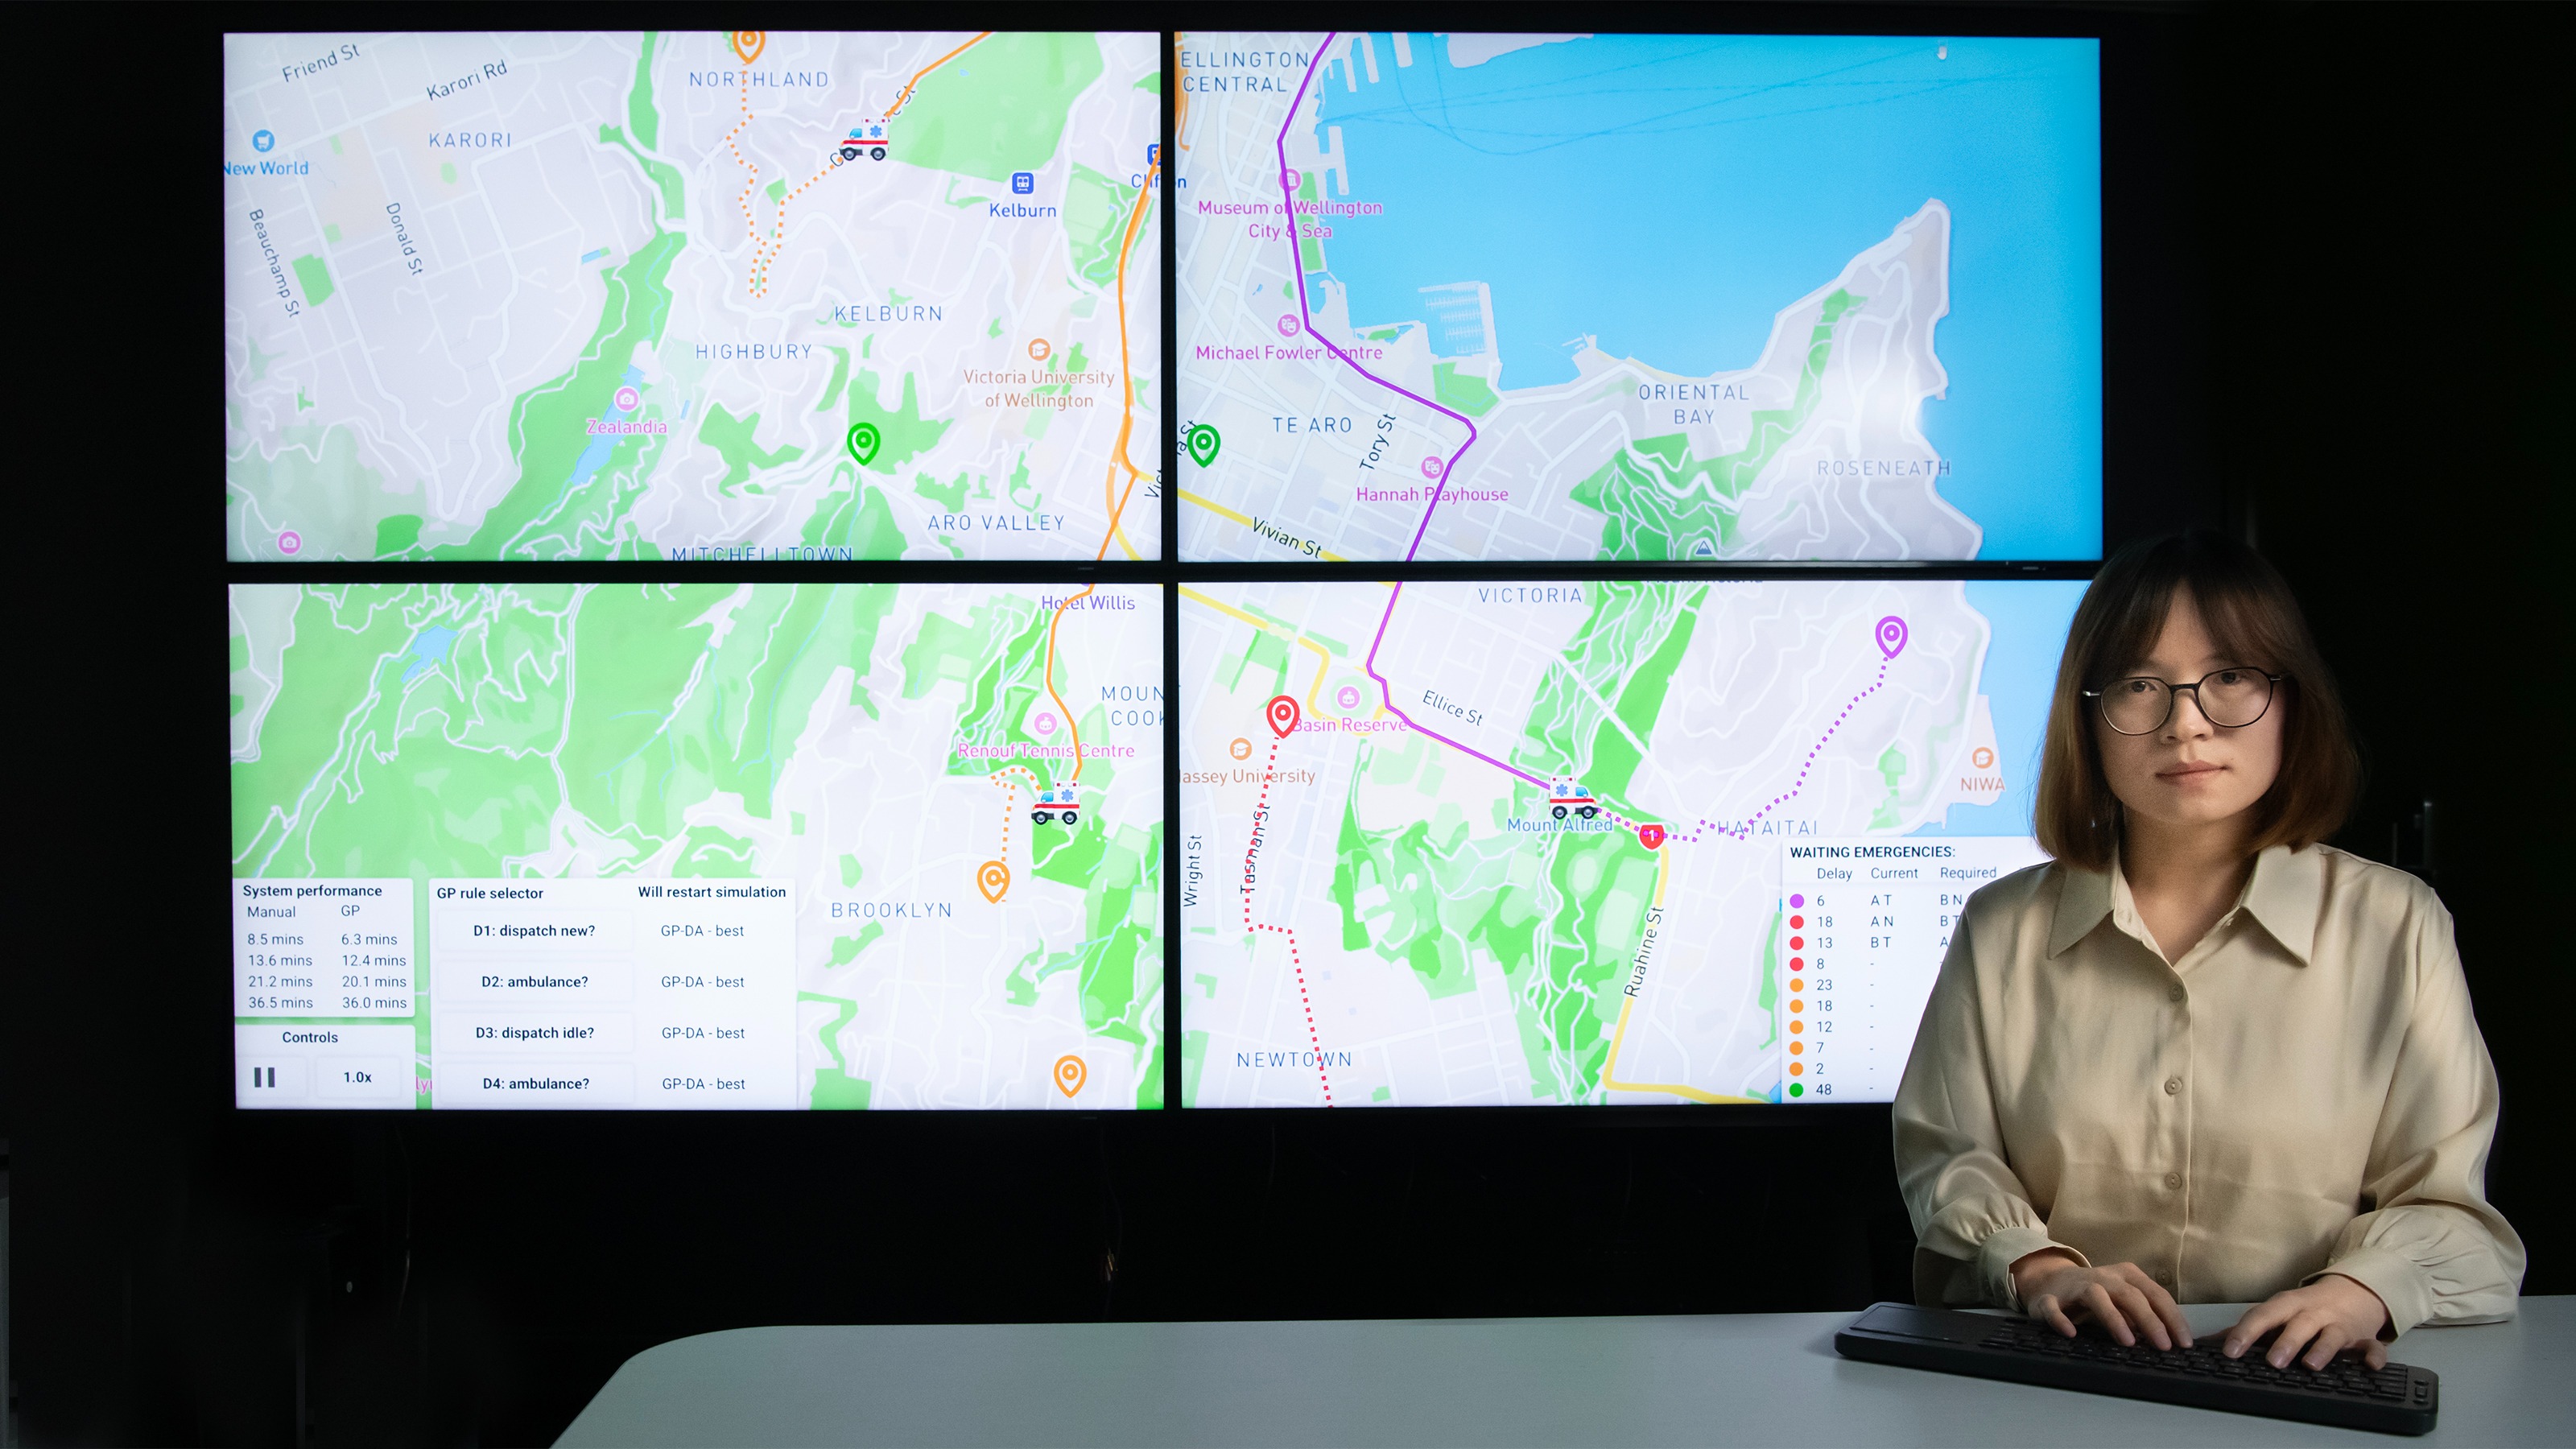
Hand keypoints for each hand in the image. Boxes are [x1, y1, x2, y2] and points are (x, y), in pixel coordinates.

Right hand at [2010, 1250, 2192, 1350]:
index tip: (2184, 1342)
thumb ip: (2144, 1316)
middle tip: (2163, 1345)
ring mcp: (2075, 1287)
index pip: (2156, 1295)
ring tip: (2128, 1341)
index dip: (2172, 1318)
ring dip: (2112, 1317)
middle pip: (2129, 1295)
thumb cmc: (2097, 1296)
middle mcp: (2103, 1278)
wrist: (2050, 1282)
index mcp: (2126, 1276)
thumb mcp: (2124, 1301)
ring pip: (2096, 1296)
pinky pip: (2054, 1308)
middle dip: (2149, 1320)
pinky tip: (2071, 1333)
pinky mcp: (2050, 1300)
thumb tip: (2173, 1340)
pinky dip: (2061, 1320)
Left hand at [2225, 1274, 2390, 1369]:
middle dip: (2285, 1342)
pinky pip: (2372, 1347)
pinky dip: (2373, 1356)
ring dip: (2322, 1350)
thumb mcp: (2278, 1312)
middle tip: (2272, 1362)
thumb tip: (2209, 1341)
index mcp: (2287, 1306)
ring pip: (2332, 1336)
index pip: (2262, 1316)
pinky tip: (2371, 1367)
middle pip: (2298, 1325)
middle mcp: (2313, 1313)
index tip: (2230, 1351)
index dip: (2245, 1333)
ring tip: (2312, 1365)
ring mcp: (2340, 1325)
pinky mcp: (2364, 1338)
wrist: (2354, 1291)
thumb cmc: (2306, 1307)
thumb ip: (2249, 1328)